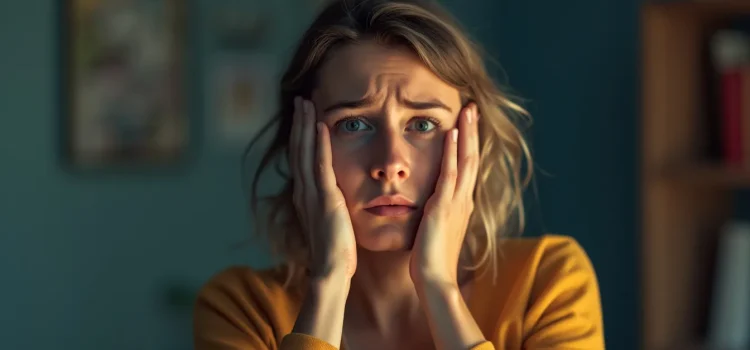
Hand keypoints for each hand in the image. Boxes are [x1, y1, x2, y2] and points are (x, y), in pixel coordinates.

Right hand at [289, 97, 356, 278]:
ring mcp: (312, 194)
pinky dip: (319, 143)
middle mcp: (304, 192)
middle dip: (298, 122)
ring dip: (305, 125)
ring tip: (306, 102)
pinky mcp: (325, 199)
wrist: (331, 271)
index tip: (304, 115)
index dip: (301, 135)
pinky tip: (320, 125)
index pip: (301, 158)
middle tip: (300, 99)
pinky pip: (320, 165)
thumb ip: (331, 206)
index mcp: (306, 196)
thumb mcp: (332, 222)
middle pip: (298, 149)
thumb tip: (337, 198)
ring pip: (305, 151)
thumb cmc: (336, 252)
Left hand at [410, 104, 479, 285]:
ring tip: (467, 110)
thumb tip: (431, 206)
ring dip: (466, 133)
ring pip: (466, 160)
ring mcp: (456, 202)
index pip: (468, 166)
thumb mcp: (435, 229)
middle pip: (472, 157)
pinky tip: (451, 133)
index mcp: (461, 204)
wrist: (434, 279)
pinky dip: (453, 153)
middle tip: (471, 107)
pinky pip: (451, 174)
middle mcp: (463, 199)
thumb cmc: (431, 259)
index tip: (466, 123)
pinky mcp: (444, 207)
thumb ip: (436, 214)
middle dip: (472, 131)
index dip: (469, 144)